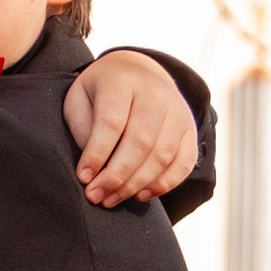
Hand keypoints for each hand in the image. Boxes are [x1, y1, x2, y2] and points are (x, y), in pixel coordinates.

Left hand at [64, 51, 197, 207]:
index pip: (112, 121)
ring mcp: (178, 111)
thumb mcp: (80, 100)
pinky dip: (164, 185)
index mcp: (122, 80)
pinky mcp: (190, 129)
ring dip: (136, 184)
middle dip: (116, 176)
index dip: (97, 153)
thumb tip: (93, 171)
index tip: (84, 177)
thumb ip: (85, 130)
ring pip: (162, 155)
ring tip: (111, 199)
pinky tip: (140, 195)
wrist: (138, 71)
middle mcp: (155, 93)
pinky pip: (183, 163)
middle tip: (95, 196)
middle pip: (140, 141)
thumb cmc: (101, 92)